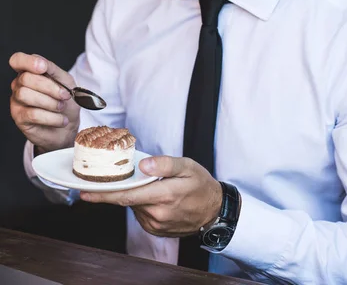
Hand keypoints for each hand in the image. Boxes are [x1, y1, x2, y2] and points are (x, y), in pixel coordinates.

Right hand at [9, 52, 79, 152]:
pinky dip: (52, 117)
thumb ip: (53, 70)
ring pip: (25, 95)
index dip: (27, 62)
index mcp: (31, 71)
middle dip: (50, 88)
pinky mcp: (19, 117)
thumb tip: (42, 63)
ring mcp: (17, 101)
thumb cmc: (66, 101)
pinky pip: (32, 114)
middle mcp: (19, 84)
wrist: (69, 124)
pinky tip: (61, 120)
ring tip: (61, 108)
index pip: (18, 60)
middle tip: (65, 96)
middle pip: (26, 78)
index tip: (43, 68)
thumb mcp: (66, 81)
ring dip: (50, 103)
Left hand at [80, 156, 222, 237]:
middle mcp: (157, 214)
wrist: (213, 211)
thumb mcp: (187, 166)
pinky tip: (151, 194)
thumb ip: (164, 164)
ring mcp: (156, 224)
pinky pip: (140, 213)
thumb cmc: (200, 184)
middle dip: (115, 189)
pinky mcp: (156, 229)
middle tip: (102, 179)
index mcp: (164, 195)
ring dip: (131, 194)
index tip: (85, 192)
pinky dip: (140, 202)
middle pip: (127, 200)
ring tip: (143, 183)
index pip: (127, 195)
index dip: (104, 194)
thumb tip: (143, 165)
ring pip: (133, 206)